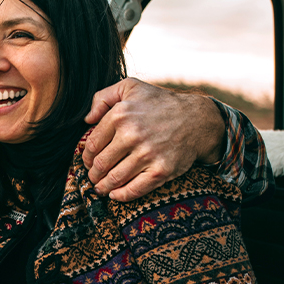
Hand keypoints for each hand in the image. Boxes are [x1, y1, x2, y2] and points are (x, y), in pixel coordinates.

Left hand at [82, 78, 224, 200]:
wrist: (197, 119)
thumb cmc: (160, 103)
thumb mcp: (131, 87)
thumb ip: (103, 97)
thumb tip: (87, 120)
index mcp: (120, 115)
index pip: (93, 145)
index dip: (86, 157)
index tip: (88, 162)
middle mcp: (132, 135)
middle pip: (101, 164)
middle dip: (93, 174)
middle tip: (93, 177)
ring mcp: (147, 154)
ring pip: (114, 179)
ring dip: (103, 187)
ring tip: (101, 187)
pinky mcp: (161, 170)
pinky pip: (134, 189)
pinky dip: (120, 196)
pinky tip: (115, 194)